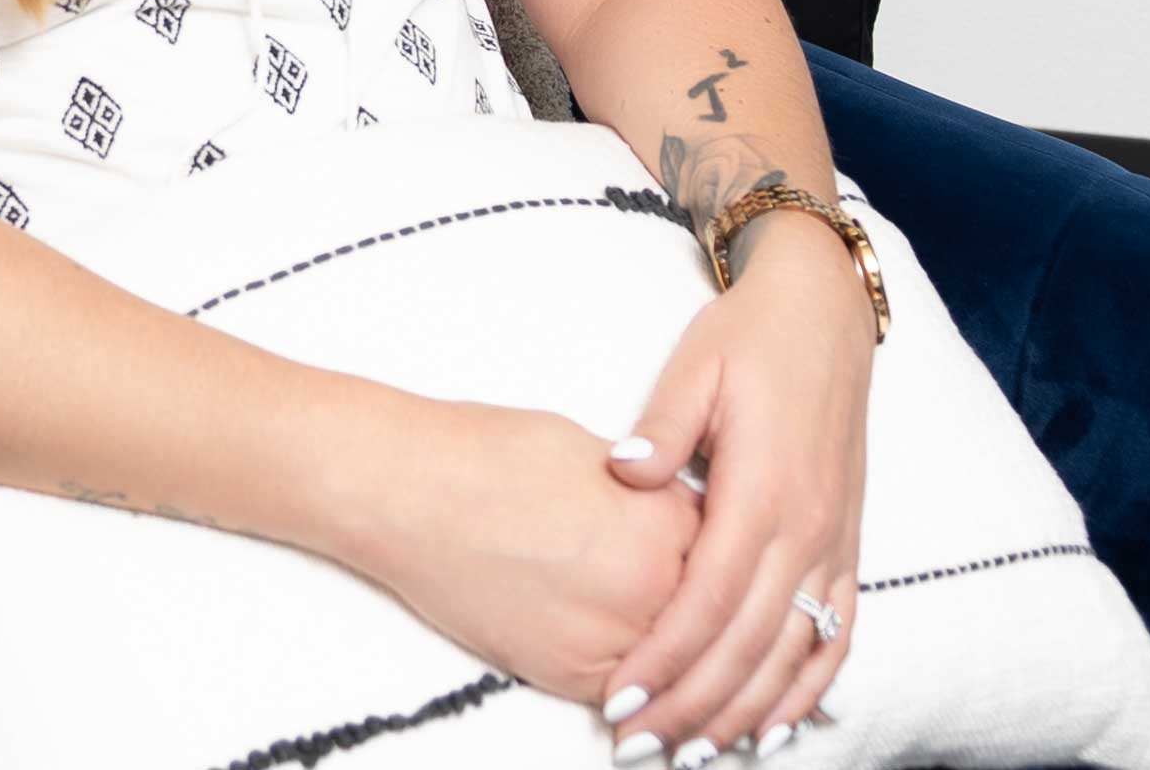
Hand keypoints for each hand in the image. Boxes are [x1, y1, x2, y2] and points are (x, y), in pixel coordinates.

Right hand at [345, 394, 700, 703]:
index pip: (729, 558)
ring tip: (707, 681)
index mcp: (665, 524)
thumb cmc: (492, 456)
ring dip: (690, 676)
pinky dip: (640, 694)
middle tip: (732, 631)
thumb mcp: (595, 455)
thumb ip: (648, 495)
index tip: (735, 567)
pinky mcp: (567, 677)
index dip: (729, 562)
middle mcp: (650, 591)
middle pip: (711, 622)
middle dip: (715, 625)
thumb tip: (669, 515)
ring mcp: (610, 642)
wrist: (415, 492)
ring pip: (675, 672)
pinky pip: (627, 695)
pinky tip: (646, 690)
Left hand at [597, 219, 873, 752]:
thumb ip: (662, 425)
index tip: (619, 701)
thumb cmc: (749, 338)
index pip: (708, 601)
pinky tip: (776, 728)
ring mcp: (836, 543)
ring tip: (696, 754)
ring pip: (794, 656)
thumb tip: (622, 473)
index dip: (665, 660)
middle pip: (749, 646)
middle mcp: (808, 529)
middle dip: (694, 706)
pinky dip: (809, 691)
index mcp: (763, 488)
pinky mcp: (849, 546)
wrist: (824, 313)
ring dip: (746, 713)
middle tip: (641, 748)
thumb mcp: (695, 364)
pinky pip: (838, 637)